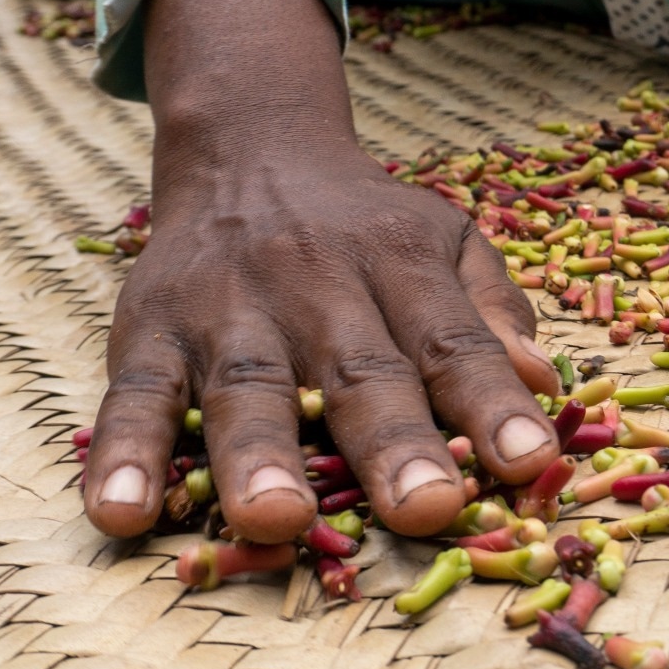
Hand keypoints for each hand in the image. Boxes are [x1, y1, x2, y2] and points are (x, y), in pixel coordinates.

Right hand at [80, 0, 560, 541]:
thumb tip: (545, 386)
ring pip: (247, 384)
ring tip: (274, 521)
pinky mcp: (148, 327)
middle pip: (359, 370)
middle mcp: (318, 282)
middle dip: (394, 444)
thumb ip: (495, 316)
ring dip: (258, 455)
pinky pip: (133, 394)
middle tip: (427, 511)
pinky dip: (124, 455)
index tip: (529, 463)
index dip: (493, 403)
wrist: (253, 148)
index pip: (455, 342)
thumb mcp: (448, 245)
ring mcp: (228, 307)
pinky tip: (123, 513)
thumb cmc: (370, 227)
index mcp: (402, 265)